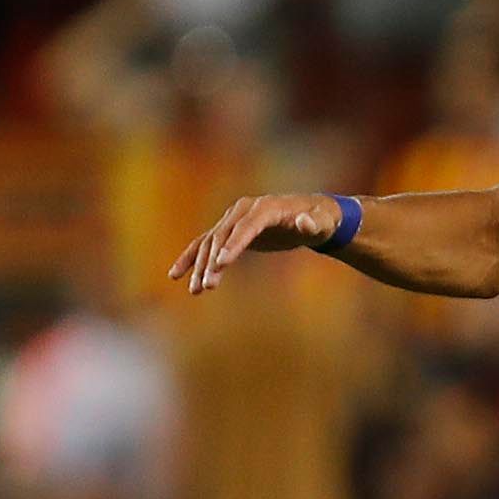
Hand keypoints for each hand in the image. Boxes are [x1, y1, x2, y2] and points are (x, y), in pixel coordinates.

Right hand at [165, 192, 344, 294]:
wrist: (311, 214)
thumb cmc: (320, 220)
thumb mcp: (322, 222)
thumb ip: (313, 224)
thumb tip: (304, 222)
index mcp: (265, 207)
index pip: (246, 227)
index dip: (234, 245)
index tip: (221, 265)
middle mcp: (244, 209)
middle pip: (223, 236)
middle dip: (213, 261)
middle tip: (208, 286)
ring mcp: (233, 218)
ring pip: (210, 242)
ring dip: (200, 265)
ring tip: (197, 291)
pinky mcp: (229, 230)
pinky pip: (204, 243)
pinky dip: (190, 258)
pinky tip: (175, 275)